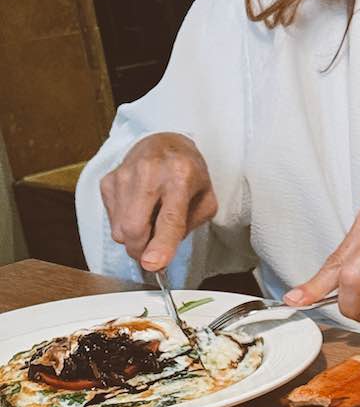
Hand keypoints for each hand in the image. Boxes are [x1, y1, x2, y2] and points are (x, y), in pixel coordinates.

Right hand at [99, 133, 216, 270]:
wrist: (165, 142)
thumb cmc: (188, 174)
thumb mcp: (205, 199)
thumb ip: (188, 227)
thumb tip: (159, 255)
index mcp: (181, 177)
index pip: (169, 219)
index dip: (160, 245)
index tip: (152, 264)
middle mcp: (149, 173)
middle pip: (134, 228)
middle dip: (142, 251)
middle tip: (153, 254)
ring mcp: (124, 175)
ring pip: (120, 229)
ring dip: (134, 238)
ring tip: (150, 220)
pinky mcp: (108, 180)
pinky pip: (111, 220)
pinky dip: (125, 224)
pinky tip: (139, 209)